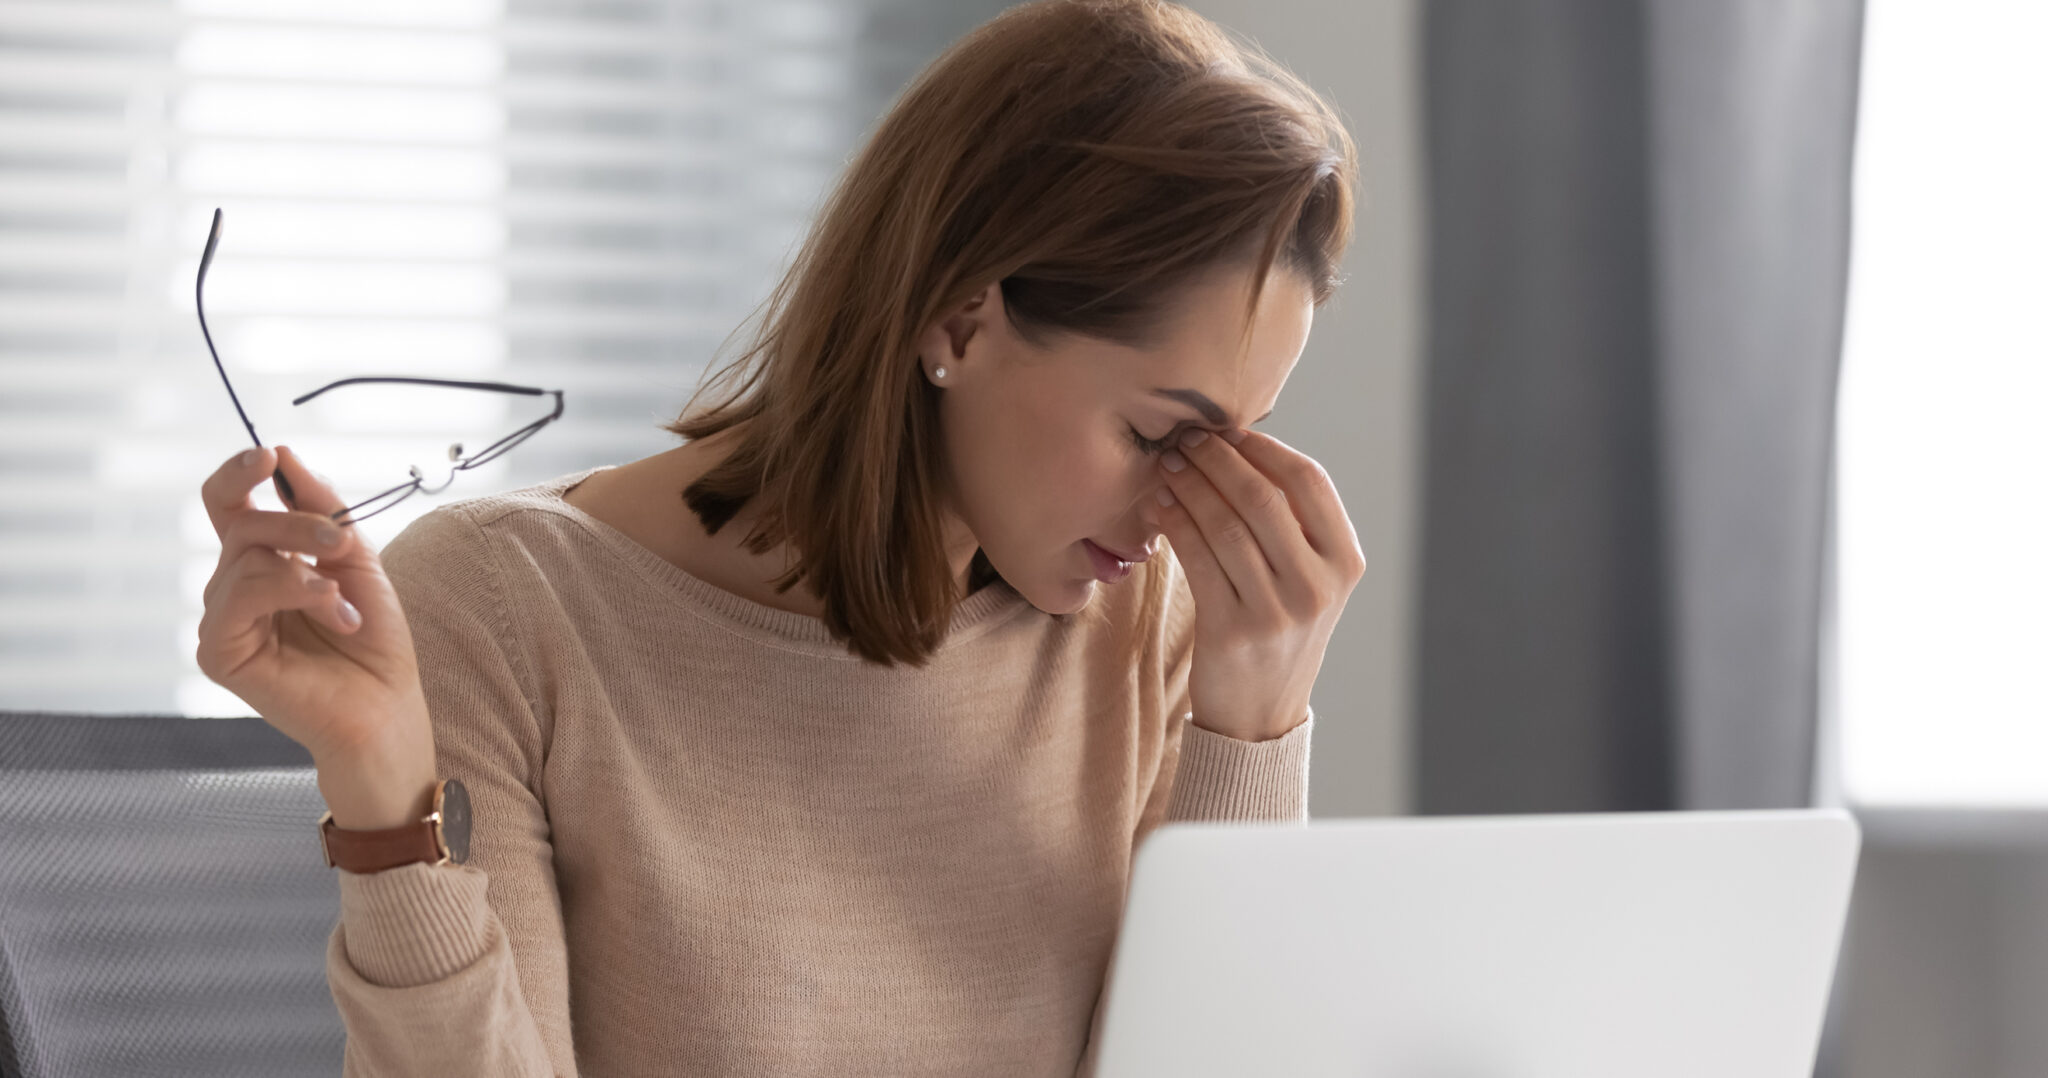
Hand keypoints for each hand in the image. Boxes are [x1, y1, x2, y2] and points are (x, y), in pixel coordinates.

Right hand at [194, 444, 432, 767]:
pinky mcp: (218, 652)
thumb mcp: (355, 558)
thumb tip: (283, 454)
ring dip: (305, 565)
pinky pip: (239, 596)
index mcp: (262, 560)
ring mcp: (222, 619)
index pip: (228, 503)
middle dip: (295, 521)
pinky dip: (293, 591)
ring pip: (244, 555)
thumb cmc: (373, 639)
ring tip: (346, 600)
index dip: (239, 472)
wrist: (386, 705)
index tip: (269, 455)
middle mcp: (234, 586)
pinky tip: (335, 615)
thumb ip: (321, 507)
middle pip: (240, 521)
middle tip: (341, 542)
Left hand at [1140, 427, 1366, 740]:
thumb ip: (1292, 525)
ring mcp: (1278, 611)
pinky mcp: (1233, 631)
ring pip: (1226, 525)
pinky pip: (1198, 559)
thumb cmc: (1277, 630)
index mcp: (1345, 562)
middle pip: (1263, 498)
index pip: (1310, 482)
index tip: (1228, 430)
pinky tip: (1159, 505)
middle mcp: (1318, 586)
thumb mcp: (1307, 581)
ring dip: (1191, 486)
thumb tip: (1241, 446)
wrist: (1260, 715)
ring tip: (1168, 465)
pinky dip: (1176, 523)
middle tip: (1187, 439)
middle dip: (1219, 460)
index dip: (1265, 448)